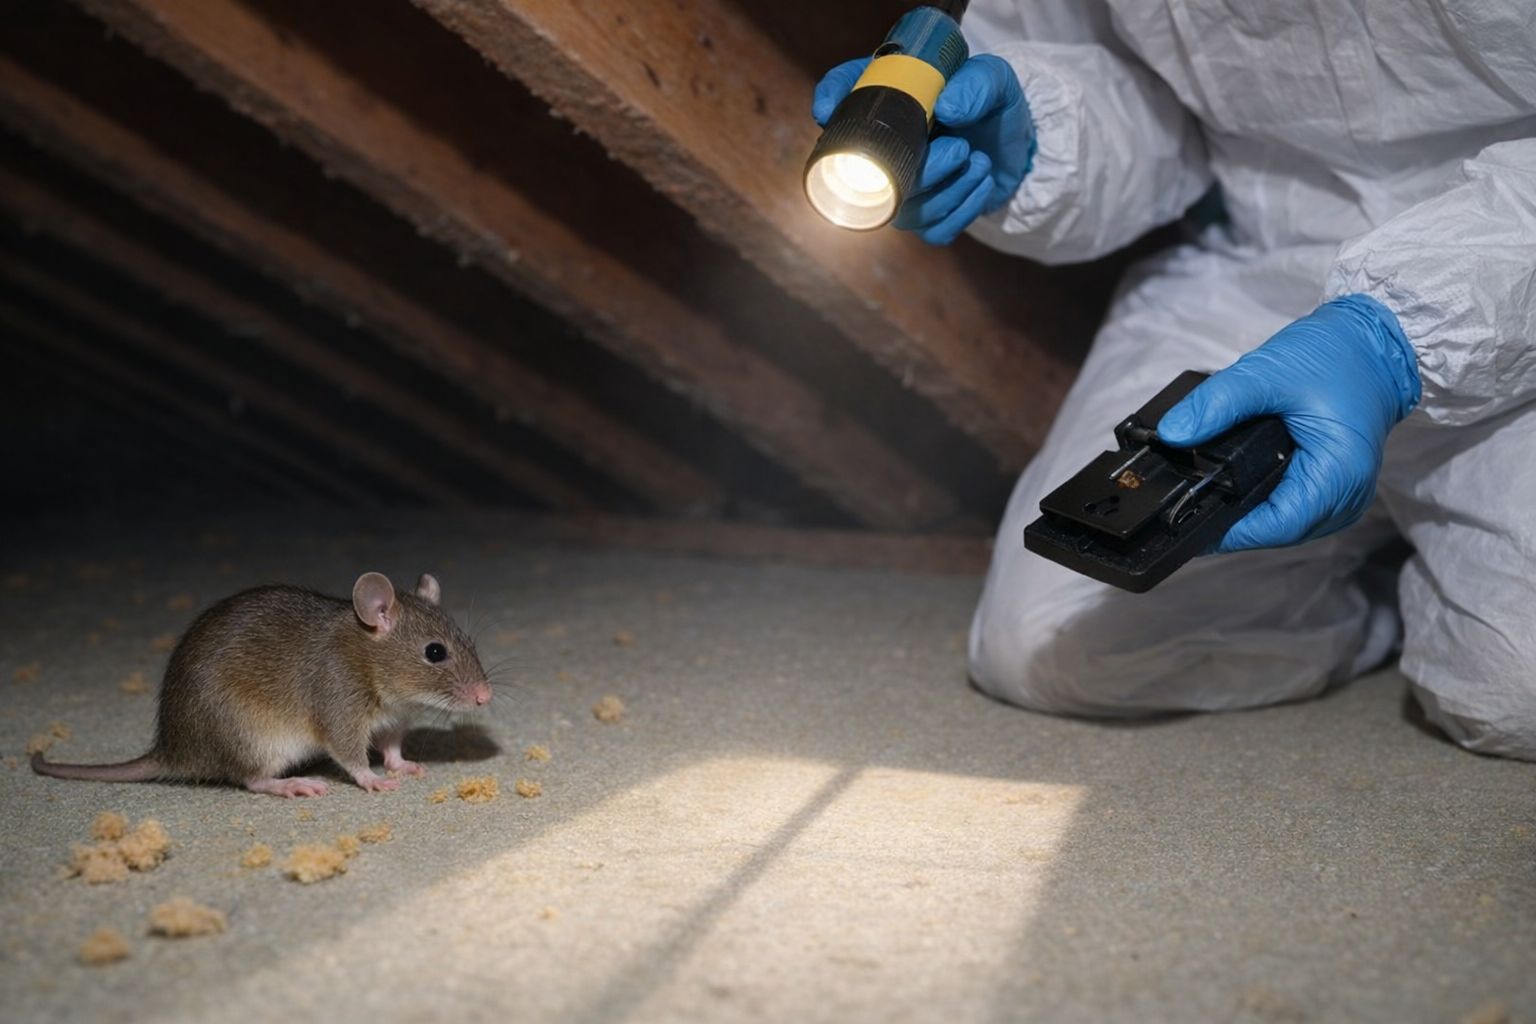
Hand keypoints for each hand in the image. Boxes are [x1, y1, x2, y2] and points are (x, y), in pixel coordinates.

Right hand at [812, 55, 1034, 244]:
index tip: (828, 111)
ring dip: (952, 188)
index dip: (828, 100)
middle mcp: (884, 150)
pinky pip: (934, 231)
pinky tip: (980, 182)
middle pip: (875, 175)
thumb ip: (977, 84)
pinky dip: (964, 209)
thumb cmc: (988, 104)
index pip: (839, 94)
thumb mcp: (993, 80)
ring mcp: (900, 191)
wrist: (1015, 144)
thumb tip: (947, 110)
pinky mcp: (926, 221)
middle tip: (960, 148)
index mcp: (888, 102)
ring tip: (980, 161)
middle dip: (923, 170)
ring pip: (908, 211)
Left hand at [1155, 295, 1420, 552]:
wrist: (1373, 344)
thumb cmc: (1334, 355)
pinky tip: (1231, 488)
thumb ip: (1216, 403)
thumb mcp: (1267, 372)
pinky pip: (1289, 507)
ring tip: (1200, 495)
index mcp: (1339, 477)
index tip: (1182, 518)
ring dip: (1243, 513)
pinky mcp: (1331, 489)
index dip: (1225, 529)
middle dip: (1228, 520)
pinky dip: (1260, 500)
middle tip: (1180, 504)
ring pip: (1280, 523)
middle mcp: (1345, 499)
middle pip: (1274, 530)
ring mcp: (1340, 498)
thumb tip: (1171, 433)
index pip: (1274, 525)